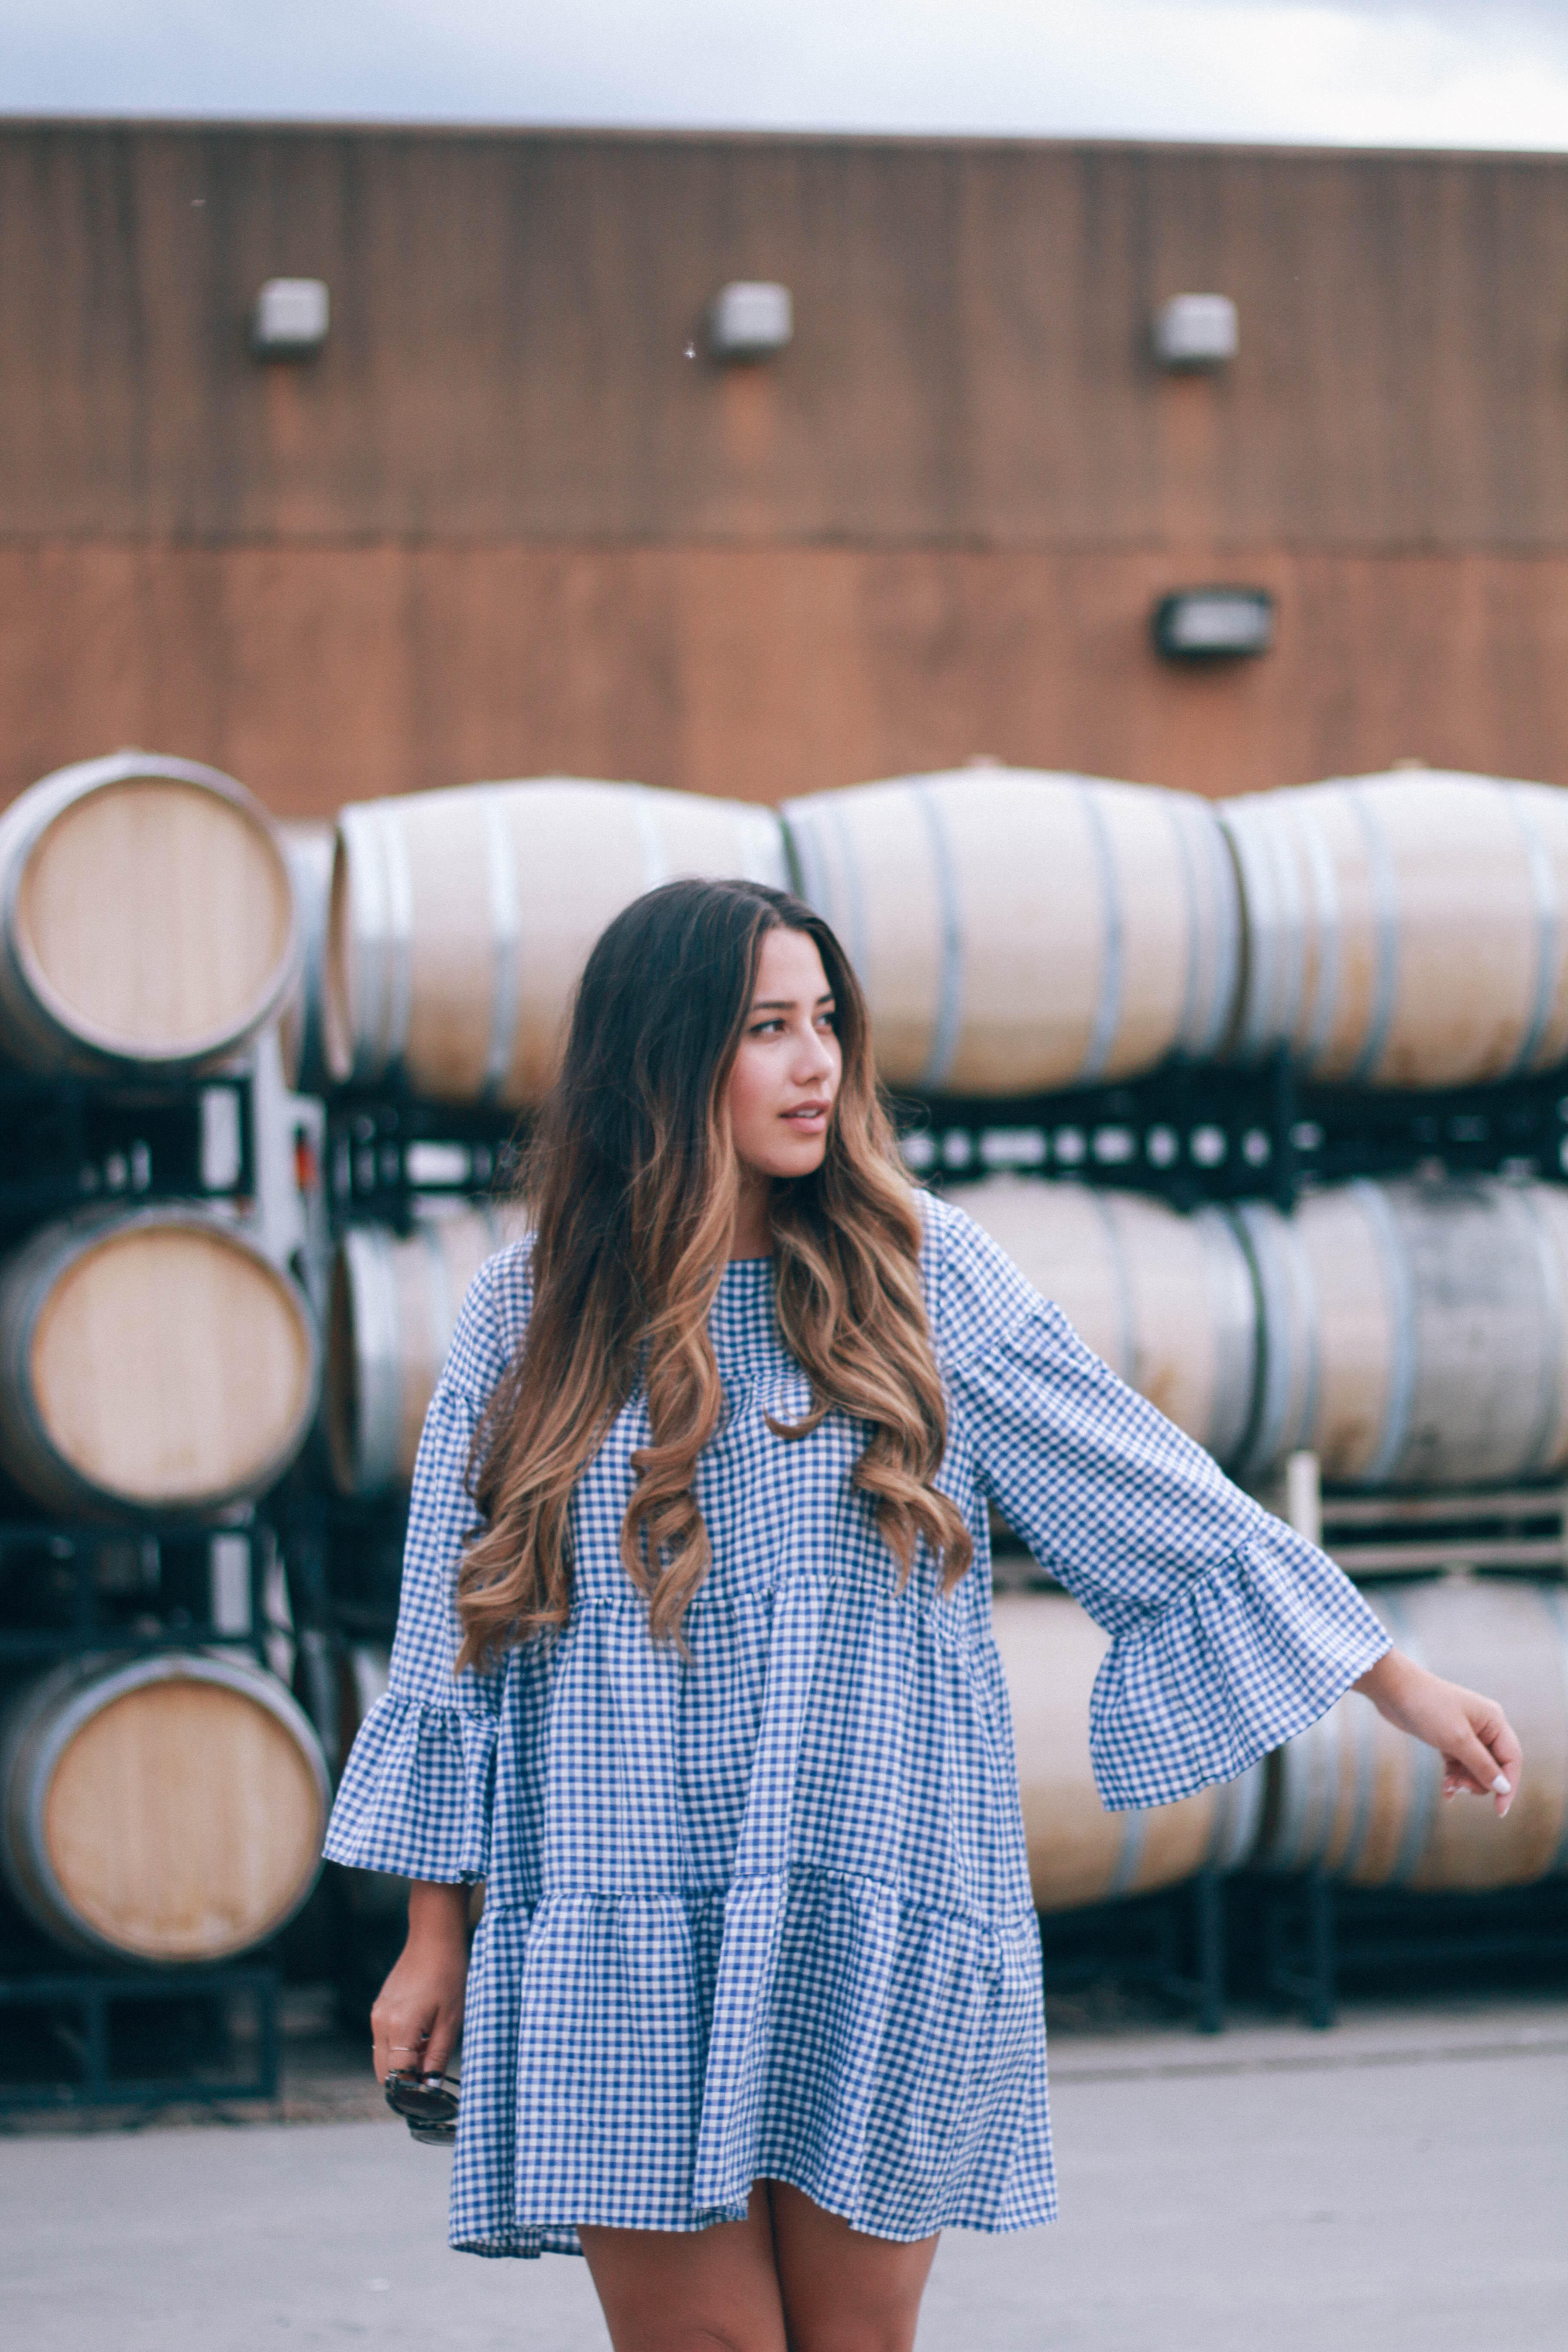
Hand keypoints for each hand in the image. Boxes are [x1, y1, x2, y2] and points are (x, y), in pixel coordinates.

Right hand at [370, 1880, 470, 2085]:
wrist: (434, 1937)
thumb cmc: (449, 1975)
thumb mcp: (452, 2019)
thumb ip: (438, 2055)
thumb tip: (430, 2085)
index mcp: (399, 2028)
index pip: (396, 2077)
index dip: (412, 2090)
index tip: (429, 2092)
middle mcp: (381, 2023)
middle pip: (383, 2072)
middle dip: (404, 2079)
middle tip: (431, 2071)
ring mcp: (378, 2014)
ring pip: (382, 2057)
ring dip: (401, 2062)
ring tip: (430, 2047)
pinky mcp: (380, 2007)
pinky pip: (383, 2039)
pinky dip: (398, 2046)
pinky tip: (422, 2032)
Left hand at [1353, 1648, 1521, 1816]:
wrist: (1393, 1690)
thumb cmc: (1427, 1708)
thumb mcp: (1457, 1740)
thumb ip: (1482, 1766)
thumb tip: (1503, 1788)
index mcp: (1494, 1721)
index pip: (1512, 1759)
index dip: (1509, 1786)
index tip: (1499, 1811)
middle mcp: (1484, 1727)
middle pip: (1495, 1767)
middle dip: (1480, 1782)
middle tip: (1460, 1788)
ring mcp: (1466, 1733)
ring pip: (1476, 1768)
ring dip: (1465, 1781)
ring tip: (1448, 1787)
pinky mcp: (1448, 1739)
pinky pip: (1459, 1765)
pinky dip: (1454, 1777)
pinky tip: (1446, 1790)